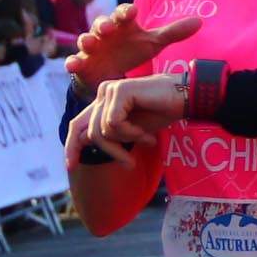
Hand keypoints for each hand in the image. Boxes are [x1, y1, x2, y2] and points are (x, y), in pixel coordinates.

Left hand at [70, 72, 191, 168]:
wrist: (185, 98)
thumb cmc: (162, 112)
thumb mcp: (132, 128)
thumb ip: (111, 133)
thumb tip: (87, 144)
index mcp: (103, 101)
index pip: (77, 124)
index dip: (71, 146)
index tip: (71, 166)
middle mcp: (103, 93)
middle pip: (89, 132)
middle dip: (110, 151)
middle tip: (129, 164)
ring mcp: (109, 90)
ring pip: (101, 131)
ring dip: (126, 142)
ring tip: (147, 139)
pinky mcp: (119, 90)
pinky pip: (113, 123)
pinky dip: (131, 133)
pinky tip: (146, 133)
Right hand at [72, 6, 202, 85]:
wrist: (111, 72)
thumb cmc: (132, 51)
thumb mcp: (153, 43)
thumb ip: (173, 32)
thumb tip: (200, 21)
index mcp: (122, 26)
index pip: (123, 14)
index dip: (125, 12)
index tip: (132, 12)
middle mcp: (104, 33)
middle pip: (101, 24)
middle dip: (104, 24)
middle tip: (108, 28)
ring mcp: (91, 48)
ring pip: (86, 40)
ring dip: (87, 40)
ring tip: (90, 43)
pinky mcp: (81, 63)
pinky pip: (74, 62)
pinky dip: (72, 63)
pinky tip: (73, 65)